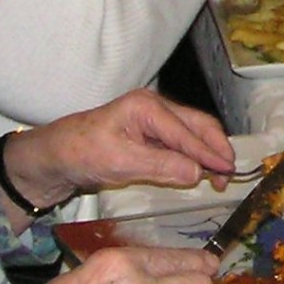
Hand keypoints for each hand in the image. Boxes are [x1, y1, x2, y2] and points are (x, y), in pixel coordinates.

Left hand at [0, 90, 235, 218]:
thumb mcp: (121, 163)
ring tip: (219, 176)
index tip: (228, 171)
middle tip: (229, 174)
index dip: (210, 153)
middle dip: (216, 148)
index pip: (187, 132)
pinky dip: (193, 155)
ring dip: (207, 153)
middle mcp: (153, 107)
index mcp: (147, 107)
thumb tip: (197, 172)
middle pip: (197, 125)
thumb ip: (161, 166)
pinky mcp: (148, 134)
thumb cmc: (82, 153)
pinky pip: (179, 142)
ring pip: (191, 133)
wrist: (54, 157)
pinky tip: (199, 171)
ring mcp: (152, 120)